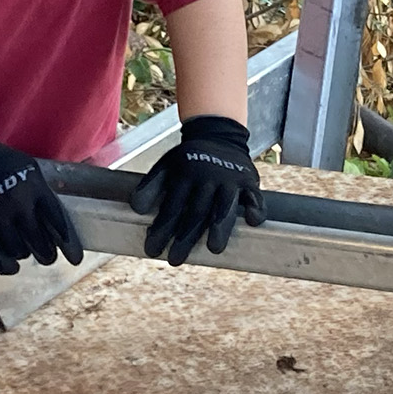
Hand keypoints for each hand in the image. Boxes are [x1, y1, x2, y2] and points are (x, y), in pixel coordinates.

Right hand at [0, 123, 82, 274]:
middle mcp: (18, 205)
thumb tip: (57, 219)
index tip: (75, 258)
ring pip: (18, 251)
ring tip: (25, 253)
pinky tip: (11, 267)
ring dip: (24, 255)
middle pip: (40, 243)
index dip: (69, 244)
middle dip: (47, 255)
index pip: (58, 223)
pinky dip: (5, 266)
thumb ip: (42, 192)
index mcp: (35, 188)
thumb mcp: (29, 169)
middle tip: (48, 257)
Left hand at [128, 115, 263, 264]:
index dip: (161, 229)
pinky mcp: (249, 180)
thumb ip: (150, 186)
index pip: (171, 206)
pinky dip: (255, 208)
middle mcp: (208, 176)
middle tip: (175, 260)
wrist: (218, 134)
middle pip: (196, 212)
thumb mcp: (166, 166)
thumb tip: (137, 208)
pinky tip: (252, 222)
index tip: (152, 249)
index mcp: (185, 173)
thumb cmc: (189, 159)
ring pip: (225, 206)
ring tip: (214, 248)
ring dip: (220, 227)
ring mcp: (230, 179)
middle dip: (185, 238)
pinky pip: (254, 196)